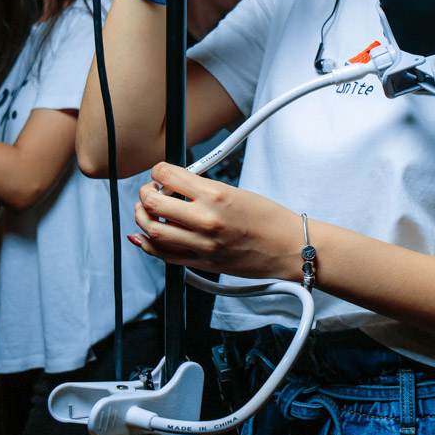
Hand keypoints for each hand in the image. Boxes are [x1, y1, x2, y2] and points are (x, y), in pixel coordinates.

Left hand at [129, 161, 302, 279]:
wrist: (291, 248)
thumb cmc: (271, 219)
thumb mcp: (236, 192)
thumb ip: (203, 189)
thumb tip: (175, 185)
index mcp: (216, 195)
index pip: (168, 175)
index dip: (158, 171)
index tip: (160, 173)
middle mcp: (206, 220)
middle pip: (153, 204)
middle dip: (145, 194)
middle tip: (151, 191)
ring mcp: (203, 245)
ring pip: (153, 231)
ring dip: (143, 218)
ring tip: (148, 212)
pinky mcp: (204, 264)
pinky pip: (165, 256)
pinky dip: (148, 246)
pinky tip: (145, 237)